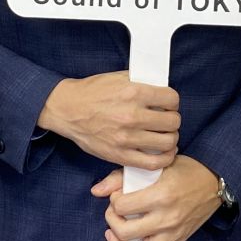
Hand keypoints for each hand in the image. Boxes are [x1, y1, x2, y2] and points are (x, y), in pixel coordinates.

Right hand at [38, 72, 179, 169]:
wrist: (67, 109)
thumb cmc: (92, 92)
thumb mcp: (118, 78)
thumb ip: (142, 83)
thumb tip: (163, 90)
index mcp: (133, 92)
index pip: (172, 99)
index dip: (172, 102)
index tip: (167, 105)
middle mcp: (132, 115)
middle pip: (173, 122)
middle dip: (172, 120)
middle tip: (166, 120)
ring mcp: (126, 137)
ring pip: (167, 142)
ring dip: (170, 138)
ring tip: (164, 135)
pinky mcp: (120, 154)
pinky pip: (153, 163)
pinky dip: (164, 158)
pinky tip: (163, 152)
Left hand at [91, 157, 219, 240]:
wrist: (215, 183)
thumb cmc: (185, 171)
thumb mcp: (155, 166)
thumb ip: (122, 176)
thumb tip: (96, 191)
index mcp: (161, 196)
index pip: (122, 206)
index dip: (113, 201)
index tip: (117, 195)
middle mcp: (167, 218)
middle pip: (126, 232)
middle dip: (112, 223)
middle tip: (113, 214)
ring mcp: (173, 234)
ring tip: (113, 237)